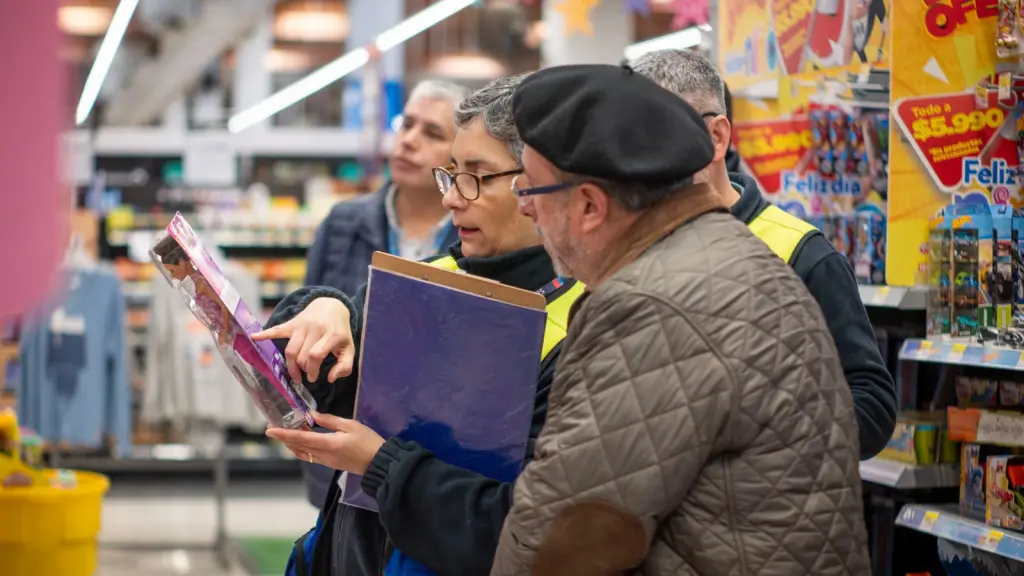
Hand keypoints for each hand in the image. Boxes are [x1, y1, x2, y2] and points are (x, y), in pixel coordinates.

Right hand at [253, 297, 354, 382]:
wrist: (331, 307)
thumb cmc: (340, 332)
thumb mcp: (349, 348)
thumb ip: (345, 366)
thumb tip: (331, 379)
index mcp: (331, 335)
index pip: (315, 355)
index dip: (312, 370)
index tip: (313, 378)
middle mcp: (315, 328)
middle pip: (301, 355)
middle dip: (302, 369)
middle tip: (305, 374)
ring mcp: (302, 325)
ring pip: (290, 349)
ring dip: (290, 364)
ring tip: (294, 373)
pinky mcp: (292, 323)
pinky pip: (277, 329)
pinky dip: (265, 334)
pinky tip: (254, 337)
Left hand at [266, 412, 384, 474]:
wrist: (378, 462)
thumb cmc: (367, 441)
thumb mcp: (350, 425)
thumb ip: (330, 420)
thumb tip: (313, 415)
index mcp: (328, 443)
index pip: (300, 438)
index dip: (284, 434)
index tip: (269, 430)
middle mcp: (323, 455)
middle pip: (298, 446)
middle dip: (284, 438)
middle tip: (274, 427)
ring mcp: (325, 461)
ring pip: (302, 453)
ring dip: (291, 444)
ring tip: (285, 432)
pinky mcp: (329, 463)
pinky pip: (309, 456)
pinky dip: (301, 448)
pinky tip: (301, 440)